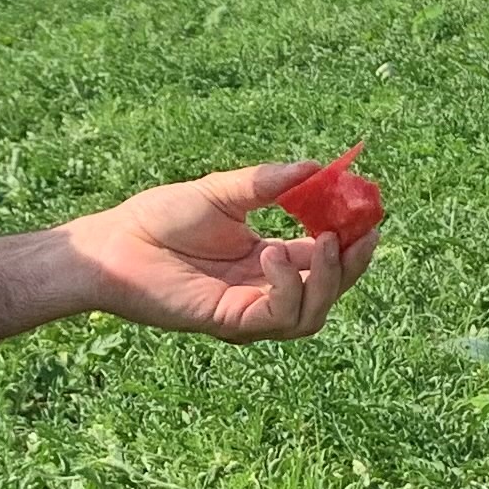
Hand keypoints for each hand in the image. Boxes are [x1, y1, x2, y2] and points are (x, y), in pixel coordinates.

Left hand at [59, 163, 377, 342]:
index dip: (353, 240)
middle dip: (353, 264)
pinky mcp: (231, 323)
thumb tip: (316, 165)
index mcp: (269, 259)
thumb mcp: (223, 191)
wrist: (116, 244)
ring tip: (323, 239)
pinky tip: (275, 255)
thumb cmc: (160, 218)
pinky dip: (287, 288)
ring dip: (327, 279)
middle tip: (362, 233)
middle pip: (329, 290)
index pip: (325, 257)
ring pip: (313, 313)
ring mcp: (250, 310)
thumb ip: (269, 183)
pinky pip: (278, 316)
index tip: (372, 214)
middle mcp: (265, 289)